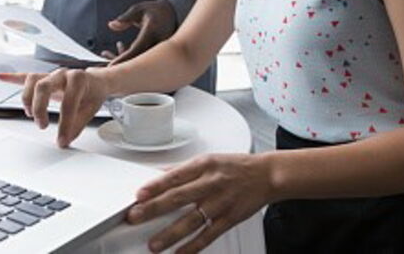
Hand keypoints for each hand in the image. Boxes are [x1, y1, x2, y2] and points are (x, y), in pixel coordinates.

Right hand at [0, 68, 107, 147]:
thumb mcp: (90, 110)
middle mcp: (63, 74)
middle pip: (43, 86)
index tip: (62, 139)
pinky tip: (0, 77)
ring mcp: (51, 74)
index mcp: (78, 79)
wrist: (96, 81)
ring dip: (28, 99)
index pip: (68, 102)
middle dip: (39, 108)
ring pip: (32, 80)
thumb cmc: (92, 93)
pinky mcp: (43, 78)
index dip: (65, 123)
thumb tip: (64, 140)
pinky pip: (25, 76)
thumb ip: (77, 126)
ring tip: (30, 114)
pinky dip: (12, 77)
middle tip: (42, 125)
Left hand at [105, 0, 176, 63]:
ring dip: (123, 61)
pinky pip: (142, 60)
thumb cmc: (153, 10)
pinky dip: (128, 56)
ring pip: (139, 63)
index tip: (110, 66)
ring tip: (105, 53)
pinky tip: (118, 46)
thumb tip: (111, 25)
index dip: (122, 59)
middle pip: (136, 60)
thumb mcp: (139, 9)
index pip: (136, 49)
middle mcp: (156, 43)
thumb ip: (125, 17)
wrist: (172, 14)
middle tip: (104, 63)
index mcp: (151, 31)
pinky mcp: (157, 55)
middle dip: (119, 65)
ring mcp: (158, 51)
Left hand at [126, 153, 272, 252]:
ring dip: (171, 234)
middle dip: (154, 209)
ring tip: (154, 244)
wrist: (267, 175)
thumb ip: (183, 169)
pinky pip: (209, 234)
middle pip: (178, 198)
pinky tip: (181, 253)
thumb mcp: (209, 159)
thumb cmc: (236, 166)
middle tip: (135, 217)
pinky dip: (194, 246)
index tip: (139, 195)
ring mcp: (220, 203)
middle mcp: (211, 183)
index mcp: (204, 165)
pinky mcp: (230, 218)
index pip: (175, 176)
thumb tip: (158, 174)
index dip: (155, 186)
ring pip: (192, 220)